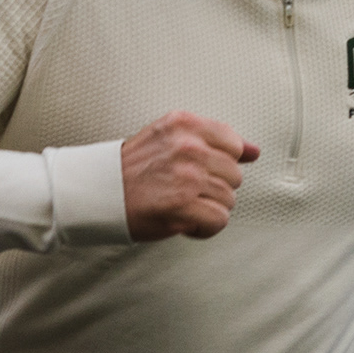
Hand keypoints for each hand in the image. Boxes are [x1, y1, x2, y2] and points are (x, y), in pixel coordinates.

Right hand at [120, 111, 255, 241]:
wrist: (98, 193)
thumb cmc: (132, 169)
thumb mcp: (169, 138)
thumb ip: (214, 140)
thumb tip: (254, 151)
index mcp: (184, 124)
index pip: (232, 142)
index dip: (220, 163)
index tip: (202, 170)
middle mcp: (189, 147)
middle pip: (234, 174)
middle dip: (213, 187)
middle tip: (184, 190)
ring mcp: (188, 177)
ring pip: (228, 199)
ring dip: (207, 208)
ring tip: (181, 205)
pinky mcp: (184, 206)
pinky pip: (219, 220)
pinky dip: (204, 228)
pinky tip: (184, 222)